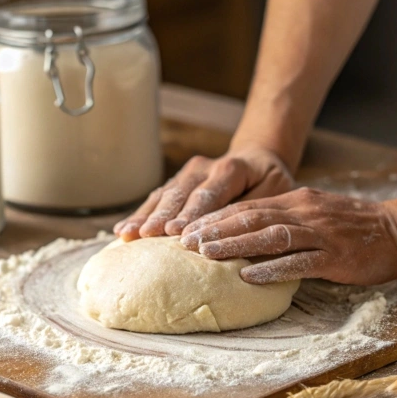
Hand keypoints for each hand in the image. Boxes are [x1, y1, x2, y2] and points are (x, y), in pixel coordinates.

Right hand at [113, 147, 294, 240]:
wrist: (258, 159)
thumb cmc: (269, 182)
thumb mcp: (274, 193)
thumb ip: (253, 212)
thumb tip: (235, 238)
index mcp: (230, 169)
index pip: (208, 194)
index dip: (191, 213)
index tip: (175, 231)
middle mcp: (204, 167)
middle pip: (179, 193)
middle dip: (161, 215)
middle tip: (146, 235)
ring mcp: (187, 173)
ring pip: (163, 195)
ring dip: (144, 216)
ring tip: (126, 234)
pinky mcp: (177, 182)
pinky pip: (156, 199)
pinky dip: (140, 215)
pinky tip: (122, 231)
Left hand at [179, 187, 396, 285]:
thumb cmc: (356, 229)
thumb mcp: (316, 216)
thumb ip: (286, 223)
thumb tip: (249, 238)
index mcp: (296, 202)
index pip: (248, 207)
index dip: (215, 218)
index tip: (187, 229)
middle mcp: (303, 212)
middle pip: (251, 217)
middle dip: (215, 229)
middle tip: (184, 241)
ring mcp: (319, 233)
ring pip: (269, 235)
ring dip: (234, 244)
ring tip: (206, 254)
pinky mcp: (334, 255)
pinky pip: (298, 261)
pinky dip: (271, 268)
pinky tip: (248, 276)